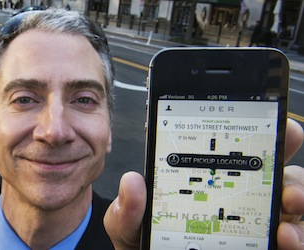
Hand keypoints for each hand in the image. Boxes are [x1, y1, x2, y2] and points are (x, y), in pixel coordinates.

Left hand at [104, 118, 303, 249]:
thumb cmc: (142, 243)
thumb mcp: (128, 225)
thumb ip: (128, 209)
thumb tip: (132, 182)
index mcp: (204, 180)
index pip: (237, 149)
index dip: (263, 131)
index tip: (279, 127)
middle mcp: (235, 197)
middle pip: (276, 174)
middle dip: (291, 172)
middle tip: (286, 188)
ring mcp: (251, 224)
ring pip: (290, 206)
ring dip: (296, 206)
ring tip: (286, 221)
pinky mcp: (261, 246)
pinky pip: (290, 240)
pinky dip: (296, 239)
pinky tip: (285, 240)